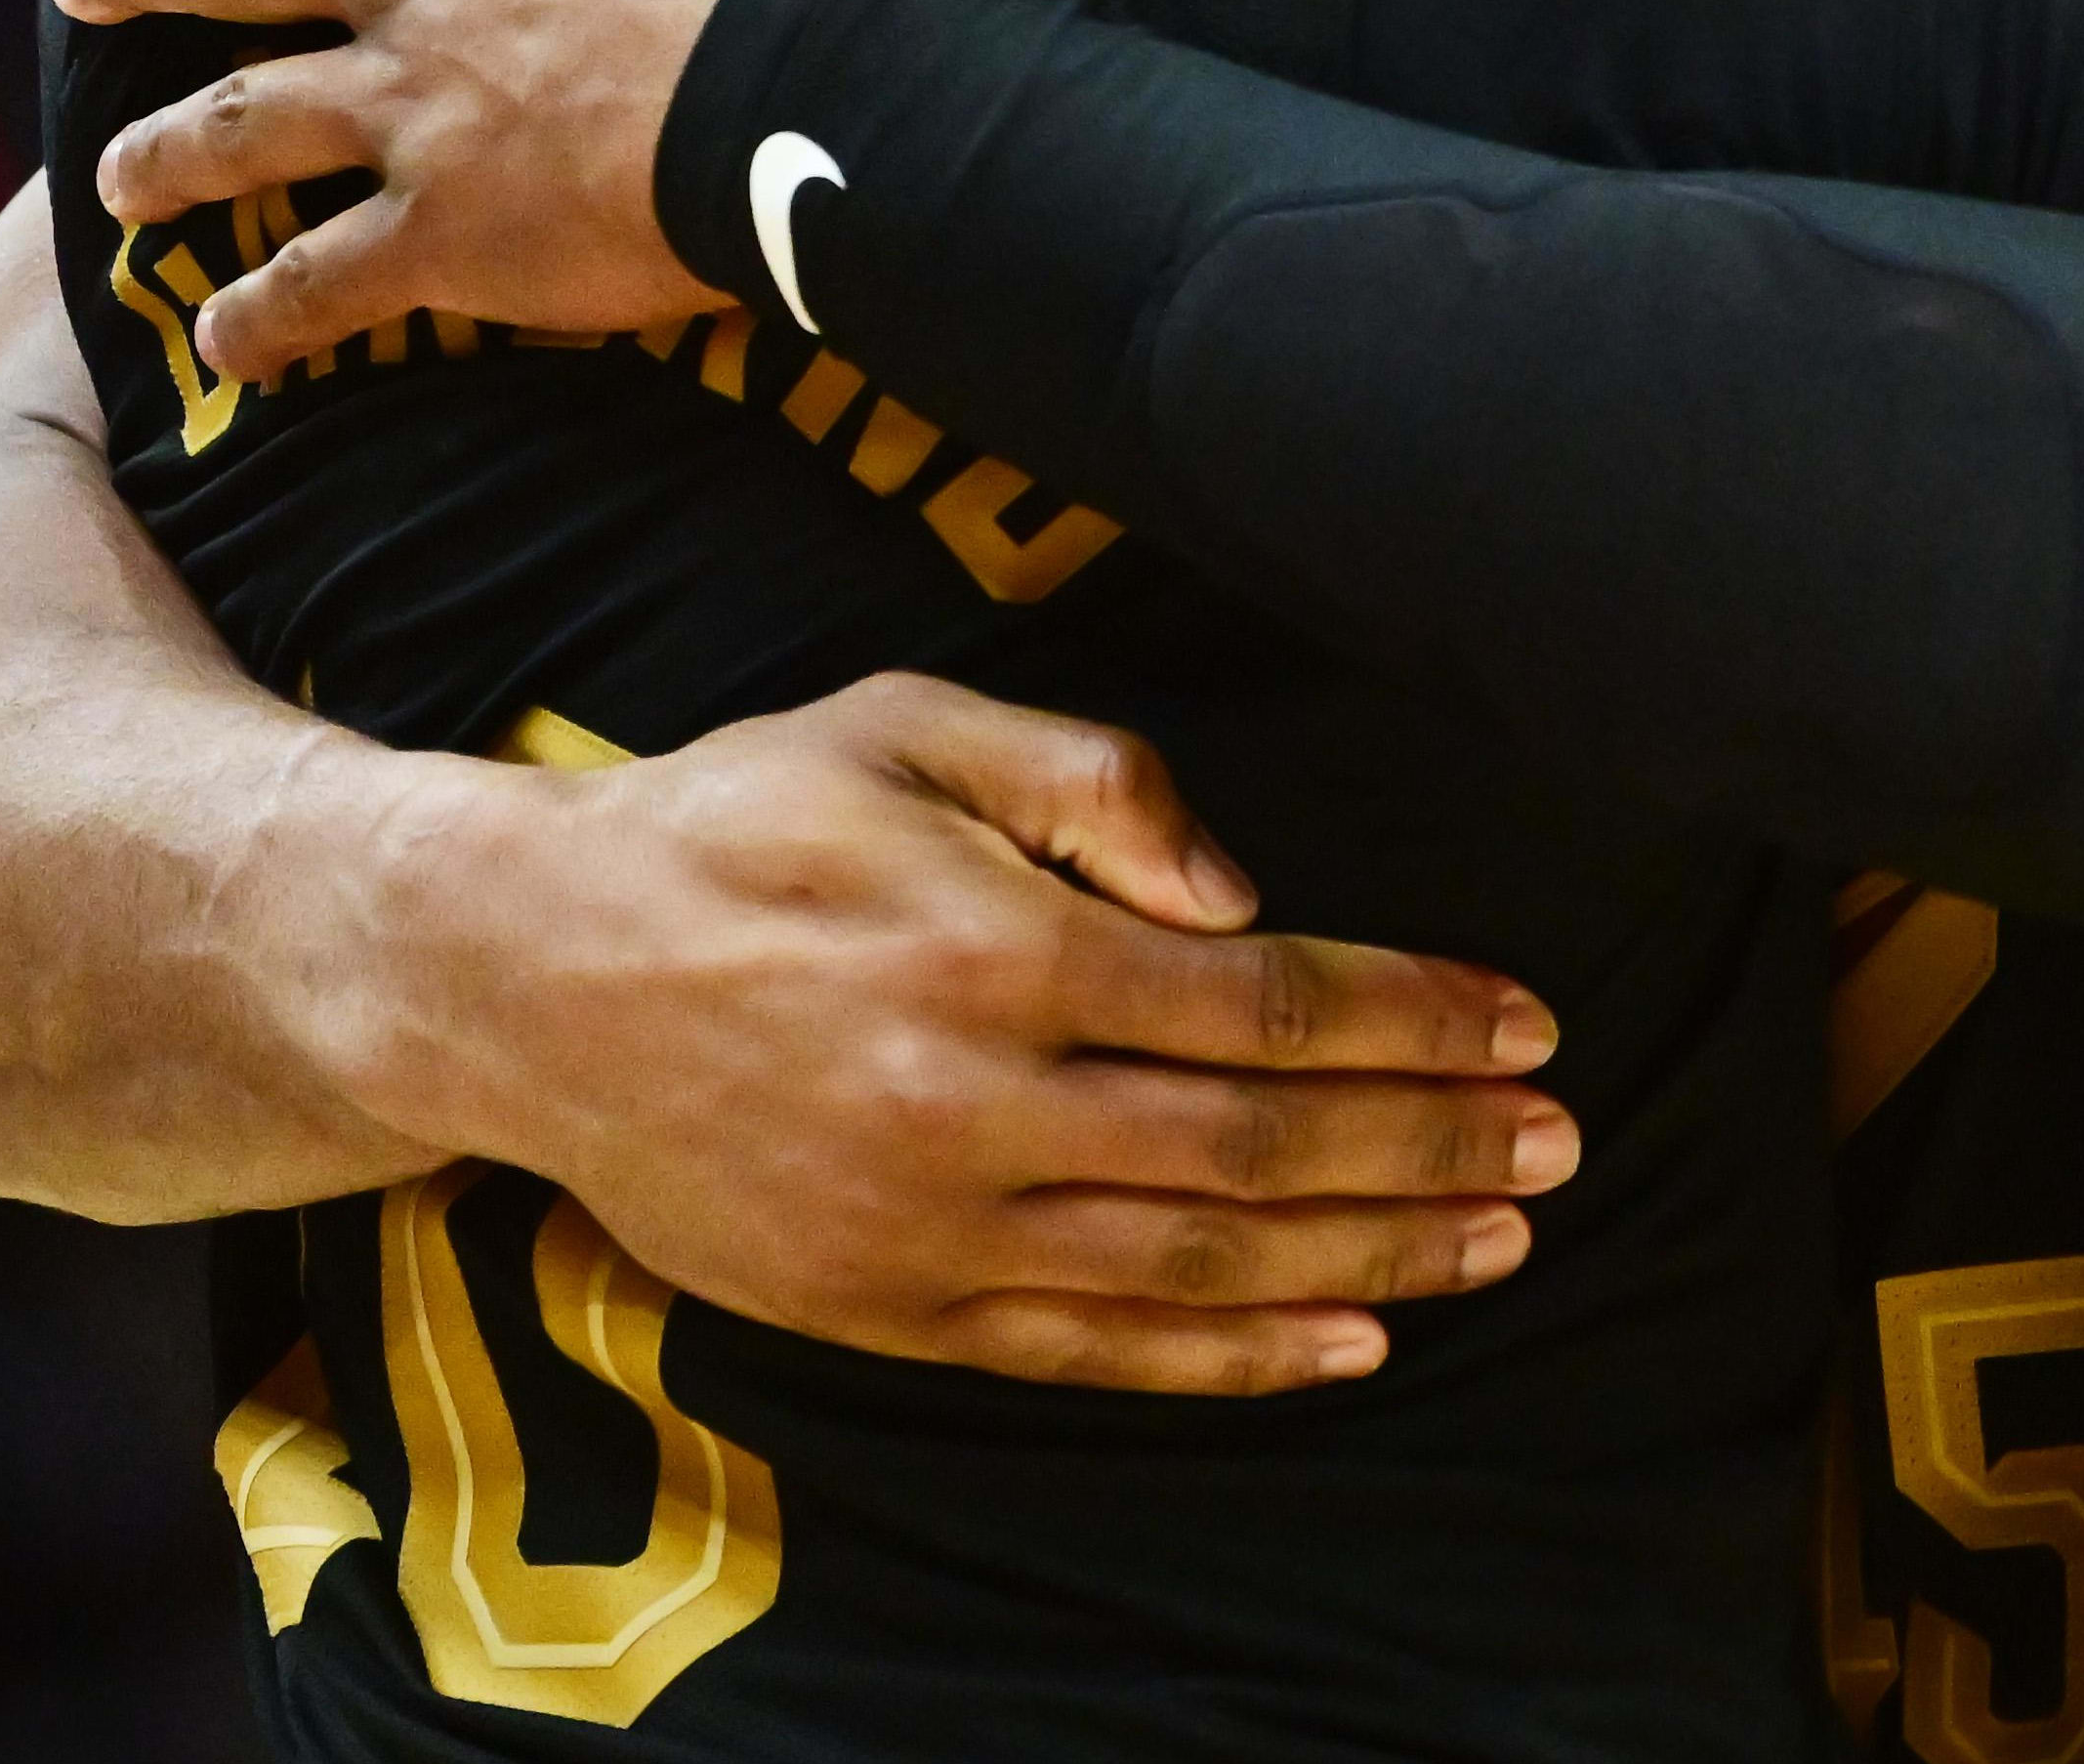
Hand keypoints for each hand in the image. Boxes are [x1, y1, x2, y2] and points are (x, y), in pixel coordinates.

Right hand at [317, 672, 1579, 1393]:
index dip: (1417, 1016)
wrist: (520, 977)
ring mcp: (928, 1225)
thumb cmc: (734, 823)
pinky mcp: (884, 1310)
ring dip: (1371, 1260)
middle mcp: (974, 1102)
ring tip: (1499, 1243)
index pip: (1268, 999)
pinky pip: (1093, 1350)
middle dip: (1433, 1146)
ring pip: (1200, 1262)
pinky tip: (1345, 1344)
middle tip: (1563, 1146)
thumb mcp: (905, 726)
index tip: (1528, 1024)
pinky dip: (1234, 1357)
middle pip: (1263, 1142)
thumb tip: (1241, 886)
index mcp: (997, 947)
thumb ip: (1093, 780)